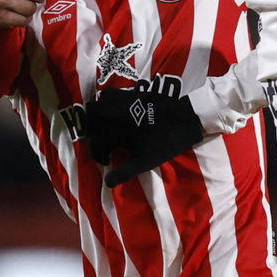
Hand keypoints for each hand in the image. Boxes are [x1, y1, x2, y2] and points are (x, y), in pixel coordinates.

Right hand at [79, 87, 204, 186]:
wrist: (185, 117)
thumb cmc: (166, 141)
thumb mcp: (145, 161)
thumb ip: (125, 172)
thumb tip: (107, 183)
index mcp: (115, 130)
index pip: (96, 142)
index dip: (98, 154)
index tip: (106, 161)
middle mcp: (114, 113)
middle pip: (90, 118)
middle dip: (92, 131)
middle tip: (103, 143)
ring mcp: (122, 100)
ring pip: (98, 105)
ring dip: (98, 117)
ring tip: (107, 129)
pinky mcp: (131, 92)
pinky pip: (110, 96)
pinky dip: (107, 105)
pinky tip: (117, 116)